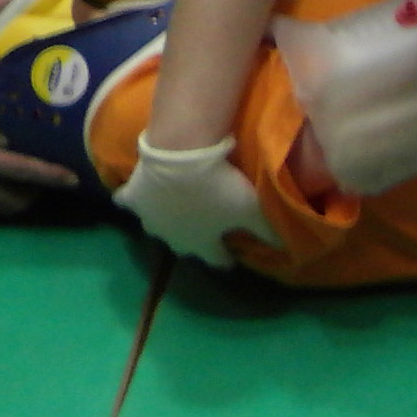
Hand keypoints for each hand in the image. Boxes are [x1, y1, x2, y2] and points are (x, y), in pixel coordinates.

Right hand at [115, 134, 267, 265]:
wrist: (180, 155)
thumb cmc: (219, 185)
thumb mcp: (251, 207)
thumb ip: (268, 229)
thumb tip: (289, 248)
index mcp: (202, 244)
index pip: (218, 260)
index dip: (227, 258)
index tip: (233, 253)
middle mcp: (173, 238)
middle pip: (184, 246)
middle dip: (194, 238)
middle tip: (204, 223)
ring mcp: (149, 219)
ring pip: (155, 226)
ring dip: (165, 218)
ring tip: (173, 205)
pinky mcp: (132, 197)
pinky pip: (127, 201)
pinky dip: (133, 196)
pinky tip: (138, 189)